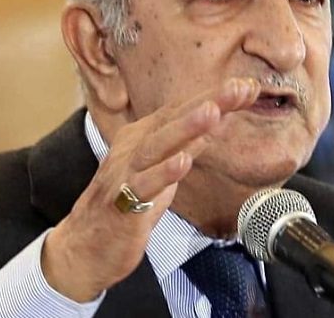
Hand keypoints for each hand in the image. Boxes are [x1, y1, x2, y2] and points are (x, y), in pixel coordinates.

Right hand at [41, 77, 260, 301]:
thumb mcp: (164, 170)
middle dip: (208, 102)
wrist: (85, 247)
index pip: (182, 110)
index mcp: (144, 136)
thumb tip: (217, 121)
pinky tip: (183, 162)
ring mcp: (127, 173)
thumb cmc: (127, 205)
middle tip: (239, 88)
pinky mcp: (124, 203)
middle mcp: (134, 147)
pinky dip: (164, 172)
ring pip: (158, 145)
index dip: (215, 97)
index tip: (248, 87)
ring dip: (186, 127)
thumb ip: (187, 146)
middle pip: (173, 120)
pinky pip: (145, 185)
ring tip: (213, 112)